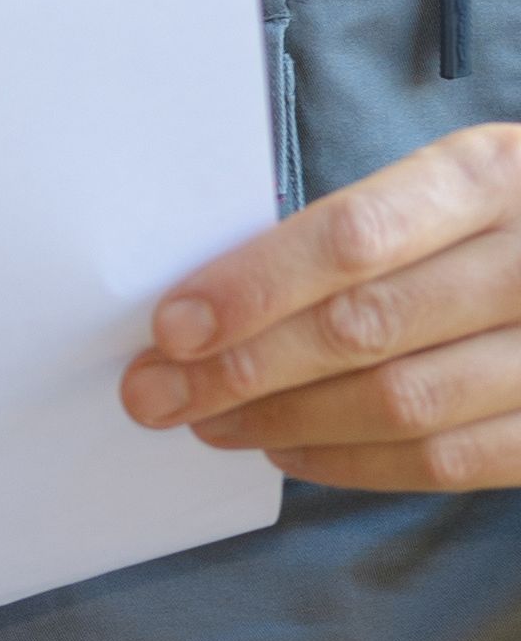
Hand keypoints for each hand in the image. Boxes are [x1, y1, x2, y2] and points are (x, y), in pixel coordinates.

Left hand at [122, 125, 520, 487]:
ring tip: (208, 423)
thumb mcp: (450, 188)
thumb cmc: (503, 223)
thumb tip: (215, 300)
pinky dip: (356, 463)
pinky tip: (289, 453)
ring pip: (402, 403)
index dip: (253, 288)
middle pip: (365, 327)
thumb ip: (361, 231)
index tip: (171, 327)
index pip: (352, 238)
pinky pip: (450, 460)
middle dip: (241, 368)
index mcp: (491, 177)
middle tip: (155, 393)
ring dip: (286, 421)